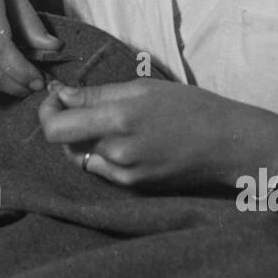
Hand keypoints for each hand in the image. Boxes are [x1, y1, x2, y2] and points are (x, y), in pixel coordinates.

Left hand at [37, 77, 277, 191]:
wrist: (229, 144)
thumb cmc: (191, 107)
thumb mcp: (144, 88)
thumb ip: (97, 94)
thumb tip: (61, 94)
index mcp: (118, 120)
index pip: (56, 128)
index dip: (48, 113)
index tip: (58, 99)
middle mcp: (116, 152)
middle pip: (64, 145)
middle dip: (65, 125)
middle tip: (81, 107)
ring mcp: (124, 176)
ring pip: (82, 159)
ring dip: (85, 142)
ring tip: (111, 124)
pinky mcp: (133, 189)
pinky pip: (102, 171)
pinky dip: (103, 156)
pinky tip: (126, 142)